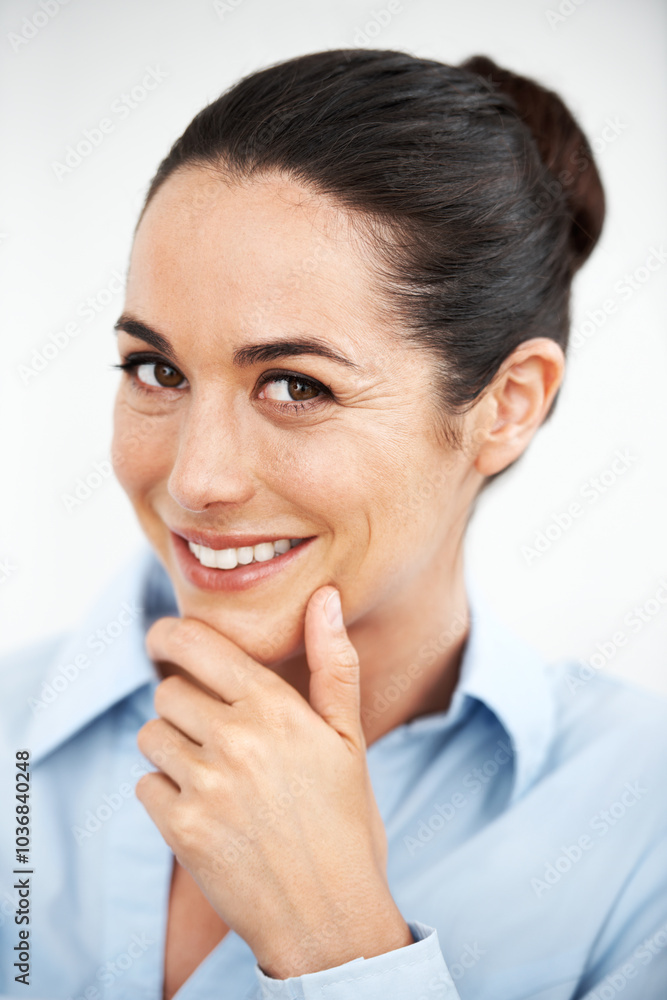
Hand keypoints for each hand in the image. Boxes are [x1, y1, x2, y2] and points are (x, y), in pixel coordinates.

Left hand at [135, 585, 412, 977]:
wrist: (331, 918)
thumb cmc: (344, 823)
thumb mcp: (349, 739)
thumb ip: (333, 663)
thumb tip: (326, 597)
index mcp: (275, 709)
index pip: (197, 645)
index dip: (169, 636)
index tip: (162, 639)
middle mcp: (236, 740)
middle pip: (168, 691)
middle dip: (183, 704)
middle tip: (211, 732)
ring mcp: (205, 786)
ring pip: (152, 735)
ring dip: (171, 748)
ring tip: (211, 774)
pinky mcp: (181, 830)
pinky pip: (146, 785)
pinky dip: (165, 793)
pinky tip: (204, 810)